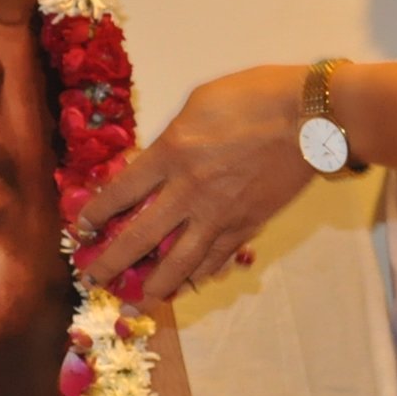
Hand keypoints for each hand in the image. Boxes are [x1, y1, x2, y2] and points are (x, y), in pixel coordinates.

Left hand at [83, 64, 313, 296]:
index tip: (83, 229)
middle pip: (140, 237)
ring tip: (140, 299)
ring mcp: (220, 214)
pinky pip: (218, 257)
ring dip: (155, 284)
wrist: (313, 116)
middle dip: (111, 262)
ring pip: (180, 262)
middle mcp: (189, 191)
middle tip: (93, 278)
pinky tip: (192, 283)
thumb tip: (160, 159)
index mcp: (172, 153)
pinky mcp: (248, 224)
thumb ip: (175, 136)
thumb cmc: (257, 96)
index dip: (96, 214)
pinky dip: (202, 273)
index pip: (120, 193)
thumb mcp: (200, 102)